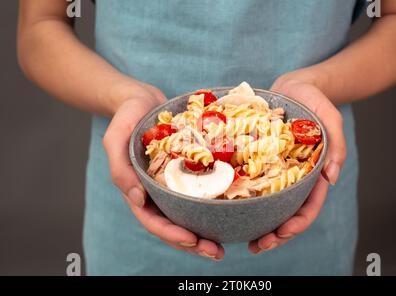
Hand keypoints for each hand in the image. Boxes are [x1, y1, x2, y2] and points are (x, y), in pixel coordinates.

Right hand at [102, 85, 224, 259]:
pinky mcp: (187, 173)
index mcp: (138, 191)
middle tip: (217, 252)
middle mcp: (157, 193)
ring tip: (226, 244)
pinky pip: (200, 193)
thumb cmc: (127, 117)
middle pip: (174, 226)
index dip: (172, 234)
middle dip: (194, 243)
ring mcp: (173, 185)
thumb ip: (119, 167)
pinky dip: (212, 207)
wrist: (144, 100)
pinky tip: (230, 212)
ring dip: (205, 232)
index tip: (192, 240)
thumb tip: (137, 199)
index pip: (153, 221)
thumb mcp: (116, 137)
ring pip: (189, 215)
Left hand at [248, 76, 346, 253]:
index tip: (282, 232)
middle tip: (258, 246)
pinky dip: (244, 201)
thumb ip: (335, 144)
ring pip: (268, 205)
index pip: (309, 206)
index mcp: (312, 172)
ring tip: (243, 240)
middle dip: (276, 234)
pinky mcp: (258, 161)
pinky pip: (250, 184)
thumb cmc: (313, 99)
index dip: (298, 223)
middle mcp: (293, 177)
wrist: (291, 86)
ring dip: (258, 225)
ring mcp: (275, 171)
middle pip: (286, 213)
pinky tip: (229, 210)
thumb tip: (332, 178)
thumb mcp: (328, 115)